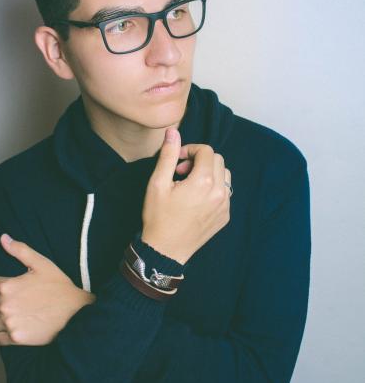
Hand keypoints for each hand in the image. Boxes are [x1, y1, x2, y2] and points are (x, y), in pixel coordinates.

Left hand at [0, 234, 95, 345]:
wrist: (75, 313)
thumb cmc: (59, 287)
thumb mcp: (42, 264)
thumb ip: (19, 250)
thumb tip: (3, 238)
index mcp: (7, 286)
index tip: (5, 287)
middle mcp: (4, 306)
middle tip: (10, 301)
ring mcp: (9, 324)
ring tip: (10, 315)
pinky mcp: (16, 339)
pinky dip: (1, 334)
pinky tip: (13, 327)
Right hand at [141, 128, 231, 264]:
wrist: (165, 250)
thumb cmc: (158, 217)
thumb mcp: (157, 183)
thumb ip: (168, 155)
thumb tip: (173, 132)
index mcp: (204, 182)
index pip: (206, 150)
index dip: (190, 150)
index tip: (177, 161)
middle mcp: (220, 193)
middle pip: (218, 159)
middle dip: (200, 160)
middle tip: (181, 172)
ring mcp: (225, 206)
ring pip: (225, 175)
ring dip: (209, 173)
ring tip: (190, 185)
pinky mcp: (225, 216)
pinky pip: (225, 192)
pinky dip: (213, 188)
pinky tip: (195, 199)